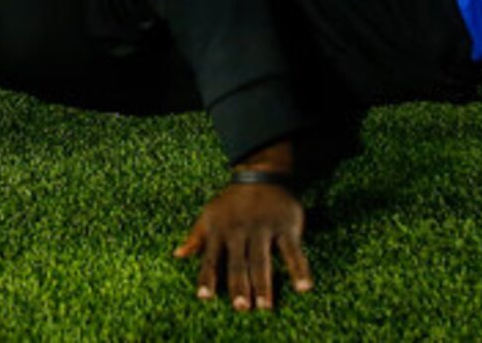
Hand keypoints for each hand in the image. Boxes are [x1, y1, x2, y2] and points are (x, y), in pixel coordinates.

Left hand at [175, 183, 312, 311]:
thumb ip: (196, 237)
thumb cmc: (232, 202)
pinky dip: (299, 269)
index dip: (207, 278)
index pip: (211, 259)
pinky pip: (292, 251)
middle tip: (241, 308)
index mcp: (220, 230)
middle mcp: (240, 230)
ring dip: (263, 284)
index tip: (203, 297)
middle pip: (238, 263)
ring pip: (262, 259)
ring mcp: (263, 227)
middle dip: (239, 286)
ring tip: (265, 306)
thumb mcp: (210, 215)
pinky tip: (304, 288)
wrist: (262, 174)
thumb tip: (178, 255)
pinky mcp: (285, 226)